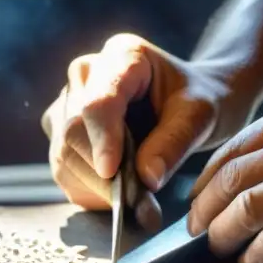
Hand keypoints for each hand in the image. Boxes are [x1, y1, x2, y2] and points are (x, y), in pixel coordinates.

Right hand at [41, 33, 262, 228]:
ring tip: (139, 206)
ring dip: (96, 189)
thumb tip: (146, 178)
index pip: (98, 101)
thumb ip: (174, 142)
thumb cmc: (198, 99)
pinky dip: (90, 193)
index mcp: (122, 56)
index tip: (112, 172)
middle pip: (73, 131)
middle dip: (103, 175)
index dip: (101, 139)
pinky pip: (64, 170)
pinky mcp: (64, 134)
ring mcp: (68, 104)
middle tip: (142, 206)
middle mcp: (86, 75)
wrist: (192, 102)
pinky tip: (121, 200)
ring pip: (62, 155)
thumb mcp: (200, 115)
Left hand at [187, 89, 262, 262]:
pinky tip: (258, 262)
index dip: (206, 184)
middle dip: (205, 213)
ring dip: (226, 235)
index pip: (230, 152)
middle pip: (229, 181)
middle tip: (199, 234)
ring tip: (225, 251)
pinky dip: (261, 252)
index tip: (200, 206)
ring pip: (247, 208)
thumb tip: (262, 175)